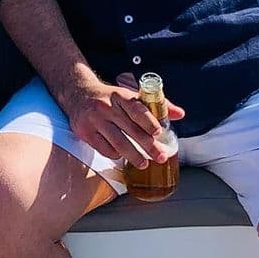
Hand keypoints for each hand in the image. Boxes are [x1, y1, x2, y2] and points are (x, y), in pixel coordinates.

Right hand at [60, 72, 185, 167]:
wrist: (77, 93)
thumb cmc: (110, 98)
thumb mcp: (130, 96)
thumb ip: (156, 105)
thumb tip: (180, 114)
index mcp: (120, 96)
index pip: (136, 108)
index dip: (148, 121)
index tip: (158, 133)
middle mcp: (106, 106)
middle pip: (130, 129)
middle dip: (147, 146)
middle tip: (160, 157)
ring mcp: (94, 120)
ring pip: (117, 142)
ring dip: (133, 155)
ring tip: (144, 163)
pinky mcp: (85, 132)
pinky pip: (104, 148)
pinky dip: (115, 154)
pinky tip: (121, 156)